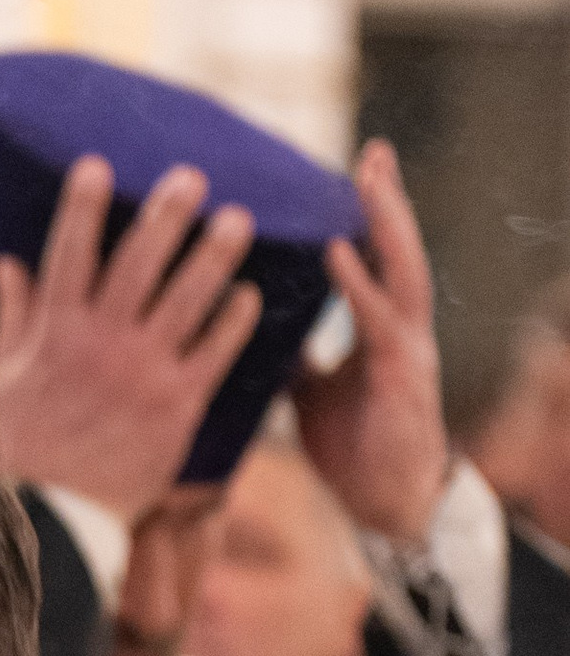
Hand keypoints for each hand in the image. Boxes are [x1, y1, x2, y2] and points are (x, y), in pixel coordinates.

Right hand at [0, 156, 260, 522]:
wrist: (60, 512)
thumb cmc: (28, 442)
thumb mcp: (6, 377)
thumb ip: (11, 316)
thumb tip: (5, 262)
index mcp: (55, 333)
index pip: (68, 257)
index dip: (82, 209)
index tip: (97, 164)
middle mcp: (101, 345)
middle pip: (138, 266)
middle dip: (166, 217)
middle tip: (192, 177)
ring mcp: (142, 373)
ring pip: (186, 301)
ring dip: (214, 257)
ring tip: (240, 219)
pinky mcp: (178, 404)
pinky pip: (214, 352)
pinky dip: (234, 322)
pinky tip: (251, 294)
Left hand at [302, 137, 449, 545]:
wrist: (385, 504)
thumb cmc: (353, 445)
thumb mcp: (310, 390)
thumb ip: (292, 353)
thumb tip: (249, 324)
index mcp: (381, 327)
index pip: (377, 258)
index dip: (366, 217)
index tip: (351, 169)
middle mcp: (401, 328)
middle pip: (397, 249)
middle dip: (386, 200)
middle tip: (373, 152)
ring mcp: (406, 349)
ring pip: (403, 270)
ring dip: (386, 222)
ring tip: (368, 179)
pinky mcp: (398, 376)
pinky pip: (377, 318)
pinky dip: (359, 281)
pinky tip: (338, 249)